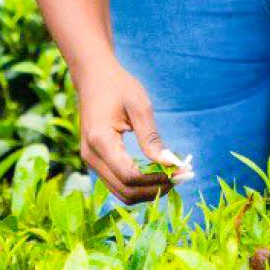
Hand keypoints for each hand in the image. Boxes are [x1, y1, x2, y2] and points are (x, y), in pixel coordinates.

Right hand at [74, 58, 178, 203]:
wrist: (93, 77)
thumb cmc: (118, 86)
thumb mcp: (139, 106)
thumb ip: (151, 138)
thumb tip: (170, 164)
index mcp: (100, 140)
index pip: (130, 176)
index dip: (156, 180)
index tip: (179, 172)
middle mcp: (91, 156)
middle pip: (125, 191)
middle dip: (154, 190)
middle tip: (180, 178)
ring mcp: (90, 161)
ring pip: (121, 192)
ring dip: (147, 191)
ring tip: (171, 178)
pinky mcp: (95, 161)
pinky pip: (117, 183)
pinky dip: (138, 186)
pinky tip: (156, 175)